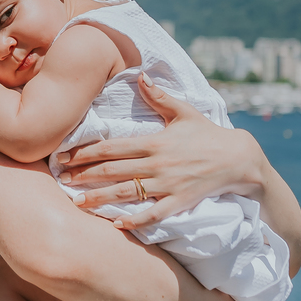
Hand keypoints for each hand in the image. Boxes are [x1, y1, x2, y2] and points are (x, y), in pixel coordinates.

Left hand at [53, 74, 266, 227]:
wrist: (238, 158)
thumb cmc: (208, 134)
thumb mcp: (184, 112)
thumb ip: (159, 96)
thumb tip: (142, 75)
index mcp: (155, 141)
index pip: (113, 147)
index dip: (86, 152)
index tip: (65, 156)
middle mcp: (158, 163)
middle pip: (114, 170)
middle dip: (85, 175)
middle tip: (61, 179)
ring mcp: (169, 184)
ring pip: (128, 193)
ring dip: (101, 198)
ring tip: (78, 202)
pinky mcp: (180, 201)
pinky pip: (154, 213)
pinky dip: (135, 220)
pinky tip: (116, 224)